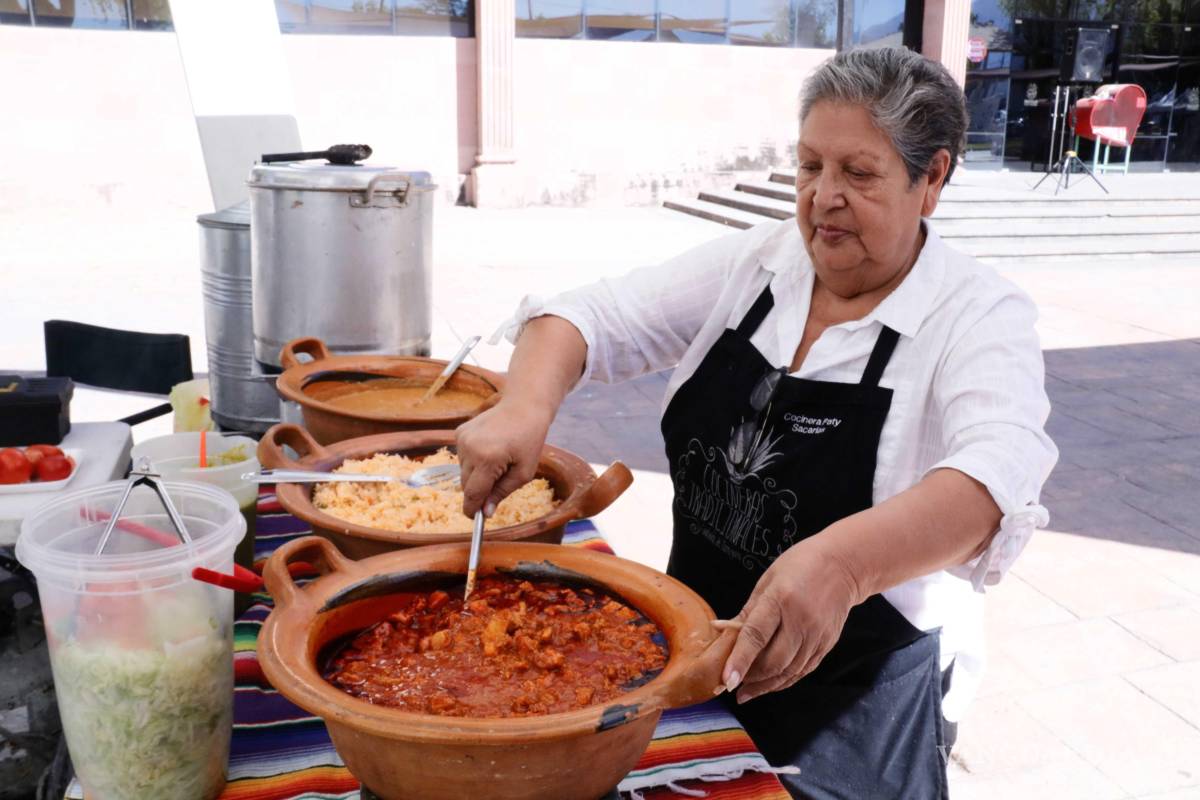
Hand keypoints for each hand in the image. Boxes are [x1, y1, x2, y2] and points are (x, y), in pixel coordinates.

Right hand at [456, 399, 553, 517]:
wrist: (523, 406)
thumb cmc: (529, 439)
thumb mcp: (524, 472)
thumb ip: (502, 492)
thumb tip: (485, 512)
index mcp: (487, 459)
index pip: (473, 493)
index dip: (472, 509)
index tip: (474, 518)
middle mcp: (470, 448)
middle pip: (466, 484)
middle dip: (479, 490)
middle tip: (498, 482)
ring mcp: (462, 438)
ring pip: (463, 471)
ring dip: (477, 473)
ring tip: (498, 459)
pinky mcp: (459, 432)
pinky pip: (462, 457)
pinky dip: (473, 459)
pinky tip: (489, 448)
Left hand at [720, 539, 860, 703]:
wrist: (843, 565)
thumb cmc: (800, 566)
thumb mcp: (767, 581)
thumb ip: (747, 611)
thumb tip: (723, 632)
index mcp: (781, 599)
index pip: (756, 636)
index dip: (740, 660)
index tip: (726, 680)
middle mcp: (801, 621)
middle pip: (774, 661)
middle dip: (750, 678)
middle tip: (731, 684)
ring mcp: (817, 635)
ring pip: (789, 671)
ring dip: (765, 685)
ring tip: (746, 692)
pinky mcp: (827, 644)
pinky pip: (803, 670)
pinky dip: (784, 680)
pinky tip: (769, 684)